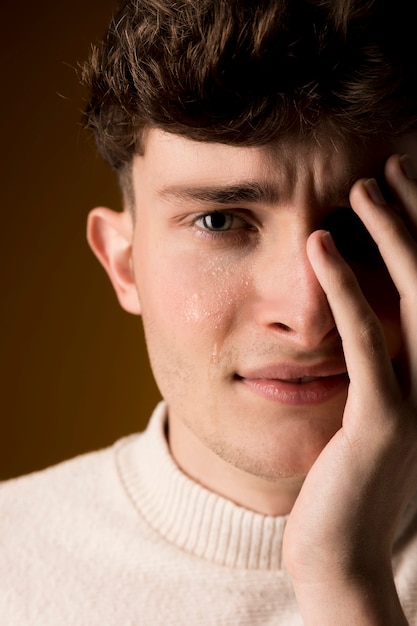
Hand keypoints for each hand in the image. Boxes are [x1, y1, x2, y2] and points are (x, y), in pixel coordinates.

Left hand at [283, 154, 416, 624]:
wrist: (338, 552)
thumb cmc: (345, 482)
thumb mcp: (370, 414)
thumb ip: (373, 366)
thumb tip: (358, 312)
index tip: (397, 189)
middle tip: (389, 167)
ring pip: (414, 299)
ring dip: (391, 236)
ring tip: (364, 187)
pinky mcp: (383, 420)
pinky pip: (367, 341)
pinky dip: (345, 289)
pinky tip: (321, 246)